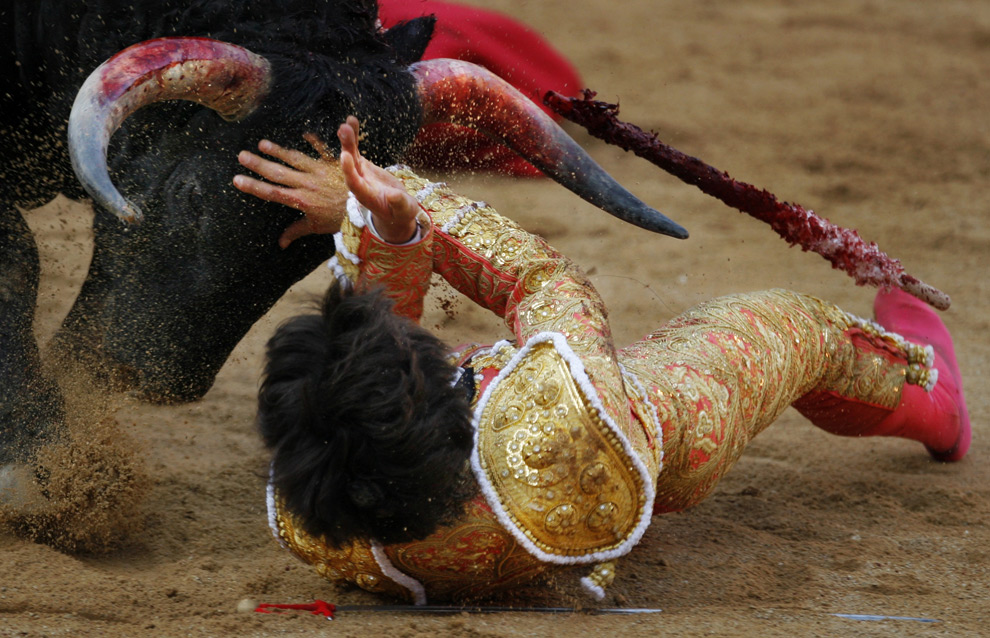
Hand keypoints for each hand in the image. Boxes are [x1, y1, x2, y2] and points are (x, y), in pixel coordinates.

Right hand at [234, 133, 346, 248]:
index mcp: (301, 200)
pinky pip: (322, 149)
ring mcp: (319, 172)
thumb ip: (297, 231)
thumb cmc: (341, 219)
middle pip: (278, 173)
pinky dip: (314, 141)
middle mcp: (307, 184)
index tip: (237, 180)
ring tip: (262, 143)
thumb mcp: (317, 227)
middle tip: (241, 155)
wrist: (366, 209)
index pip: (272, 193)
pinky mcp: (332, 163)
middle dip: (258, 164)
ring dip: (278, 150)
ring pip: (295, 158)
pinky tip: (304, 134)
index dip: (254, 187)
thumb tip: (281, 243)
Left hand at [337, 116, 419, 243]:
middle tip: (344, 131)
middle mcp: (358, 184)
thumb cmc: (401, 213)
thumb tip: (394, 196)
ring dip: (348, 139)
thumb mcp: (404, 210)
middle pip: (350, 166)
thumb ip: (399, 203)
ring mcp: (359, 173)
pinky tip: (351, 121)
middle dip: (347, 148)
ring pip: (350, 155)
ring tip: (347, 122)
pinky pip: (355, 150)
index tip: (345, 156)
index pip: (354, 183)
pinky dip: (353, 137)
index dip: (349, 171)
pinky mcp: (362, 166)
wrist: (396, 211)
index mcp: (366, 196)